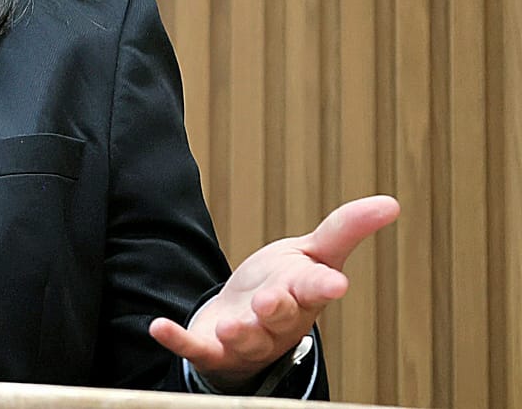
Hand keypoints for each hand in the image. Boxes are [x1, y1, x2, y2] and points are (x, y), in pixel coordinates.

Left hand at [148, 194, 399, 389]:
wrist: (248, 321)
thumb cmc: (285, 286)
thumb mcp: (313, 254)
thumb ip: (346, 230)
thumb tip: (392, 203)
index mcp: (303, 296)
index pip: (316, 290)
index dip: (324, 286)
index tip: (336, 283)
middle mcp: (277, 322)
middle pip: (279, 316)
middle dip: (276, 309)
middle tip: (270, 300)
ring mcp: (245, 338)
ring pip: (244, 338)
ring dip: (237, 332)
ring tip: (229, 325)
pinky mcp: (211, 348)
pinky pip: (195, 348)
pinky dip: (177, 339)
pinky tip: (158, 327)